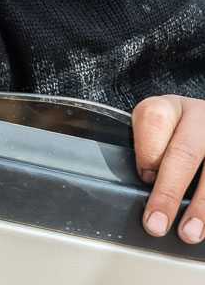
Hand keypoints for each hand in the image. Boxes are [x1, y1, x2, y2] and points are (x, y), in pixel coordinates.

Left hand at [133, 94, 204, 242]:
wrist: (204, 124)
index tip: (145, 178)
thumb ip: (146, 151)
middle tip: (157, 224)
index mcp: (169, 108)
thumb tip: (143, 186)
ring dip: (202, 207)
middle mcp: (200, 117)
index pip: (153, 122)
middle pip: (184, 153)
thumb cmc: (173, 135)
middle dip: (169, 192)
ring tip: (190, 232)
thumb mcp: (152, 132)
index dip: (148, 154)